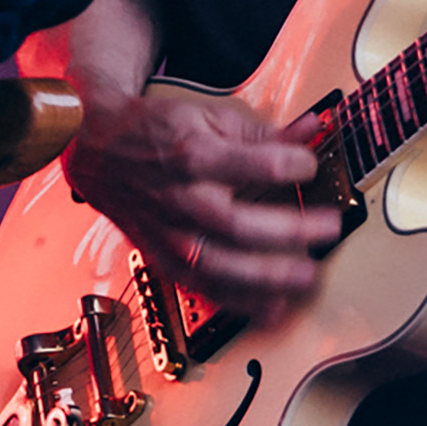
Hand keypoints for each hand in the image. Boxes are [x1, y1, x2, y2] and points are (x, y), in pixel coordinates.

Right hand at [64, 89, 338, 323]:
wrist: (98, 150)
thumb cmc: (155, 133)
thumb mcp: (208, 118)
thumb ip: (263, 132)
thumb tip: (311, 132)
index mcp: (194, 155)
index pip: (255, 165)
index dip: (294, 165)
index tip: (312, 165)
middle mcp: (181, 199)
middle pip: (240, 224)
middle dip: (290, 230)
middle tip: (328, 228)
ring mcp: (171, 234)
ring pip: (221, 266)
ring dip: (268, 276)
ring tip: (306, 276)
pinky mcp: (165, 258)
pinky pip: (204, 289)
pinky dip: (239, 303)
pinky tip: (272, 307)